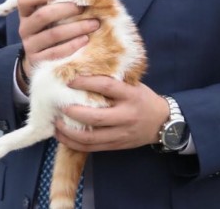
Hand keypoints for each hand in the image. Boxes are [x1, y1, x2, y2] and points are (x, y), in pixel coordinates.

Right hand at [17, 0, 99, 78]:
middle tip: (83, 8)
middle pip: (42, 16)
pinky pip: (56, 52)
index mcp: (26, 13)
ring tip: (94, 24)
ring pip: (53, 34)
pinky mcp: (38, 61)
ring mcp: (30, 46)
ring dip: (76, 28)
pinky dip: (73, 45)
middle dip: (66, 10)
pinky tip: (85, 40)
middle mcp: (25, 29)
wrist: (41, 59)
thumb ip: (58, 0)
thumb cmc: (51, 28)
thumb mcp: (49, 14)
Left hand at [54, 76, 168, 151]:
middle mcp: (126, 116)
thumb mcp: (134, 86)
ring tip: (56, 124)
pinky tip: (63, 137)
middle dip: (74, 112)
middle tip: (60, 106)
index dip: (86, 82)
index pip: (106, 86)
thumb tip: (85, 71)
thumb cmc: (144, 99)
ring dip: (69, 132)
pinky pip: (92, 148)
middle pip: (96, 117)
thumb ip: (114, 81)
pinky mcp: (116, 145)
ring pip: (91, 138)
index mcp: (131, 95)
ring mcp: (121, 133)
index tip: (70, 80)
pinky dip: (74, 144)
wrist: (163, 123)